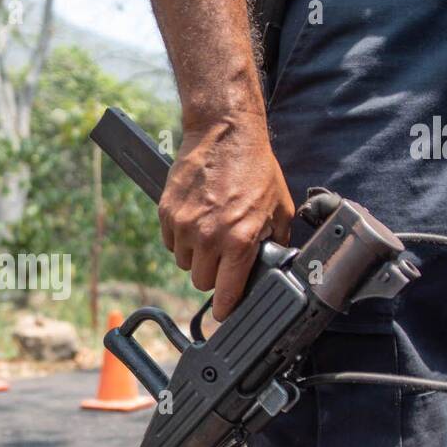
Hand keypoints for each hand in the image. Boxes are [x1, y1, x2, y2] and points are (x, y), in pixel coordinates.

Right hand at [158, 120, 294, 321]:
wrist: (224, 134)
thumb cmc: (255, 168)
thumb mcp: (279, 208)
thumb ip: (277, 242)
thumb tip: (275, 265)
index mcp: (240, 240)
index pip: (226, 293)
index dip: (226, 307)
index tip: (225, 313)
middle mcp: (209, 237)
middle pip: (202, 282)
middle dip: (213, 275)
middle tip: (224, 258)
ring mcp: (185, 225)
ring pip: (184, 263)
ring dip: (196, 256)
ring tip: (210, 233)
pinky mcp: (167, 213)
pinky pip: (171, 242)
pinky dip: (181, 238)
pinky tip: (196, 220)